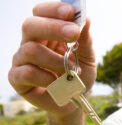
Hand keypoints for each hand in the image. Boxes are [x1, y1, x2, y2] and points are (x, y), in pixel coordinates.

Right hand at [8, 2, 95, 116]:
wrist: (75, 101)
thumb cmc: (79, 76)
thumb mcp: (87, 57)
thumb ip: (85, 40)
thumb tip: (86, 18)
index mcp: (47, 34)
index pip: (41, 13)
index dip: (53, 9)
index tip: (70, 12)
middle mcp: (31, 43)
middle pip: (30, 25)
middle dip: (53, 27)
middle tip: (73, 33)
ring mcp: (22, 60)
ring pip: (30, 50)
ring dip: (56, 60)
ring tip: (72, 70)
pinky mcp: (17, 78)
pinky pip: (27, 72)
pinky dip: (47, 78)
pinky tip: (57, 83)